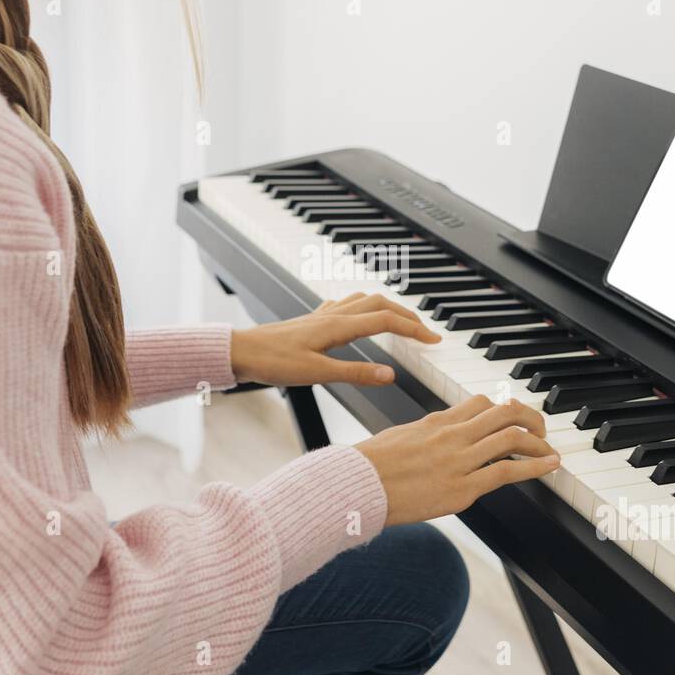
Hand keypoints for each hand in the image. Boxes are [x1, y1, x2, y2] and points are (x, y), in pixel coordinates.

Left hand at [229, 291, 440, 386]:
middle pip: (380, 304)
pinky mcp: (312, 320)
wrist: (241, 351)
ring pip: (364, 300)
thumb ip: (355, 372)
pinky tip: (358, 317)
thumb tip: (390, 374)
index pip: (386, 321)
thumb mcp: (317, 373)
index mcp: (338, 326)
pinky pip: (345, 305)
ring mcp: (322, 315)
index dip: (414, 329)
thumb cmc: (272, 362)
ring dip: (387, 308)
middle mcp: (333, 315)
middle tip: (425, 331)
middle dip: (407, 315)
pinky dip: (362, 308)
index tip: (433, 340)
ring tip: (401, 322)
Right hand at [355, 395, 559, 525]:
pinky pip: (506, 471)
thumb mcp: (400, 437)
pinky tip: (549, 466)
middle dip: (531, 419)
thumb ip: (426, 435)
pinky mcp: (461, 488)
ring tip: (550, 452)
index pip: (481, 403)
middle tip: (541, 430)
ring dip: (539, 444)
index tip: (516, 418)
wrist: (356, 486)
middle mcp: (451, 436)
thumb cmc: (370, 467)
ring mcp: (458, 461)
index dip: (506, 409)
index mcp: (436, 422)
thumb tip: (438, 436)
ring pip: (512, 439)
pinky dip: (534, 467)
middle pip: (505, 413)